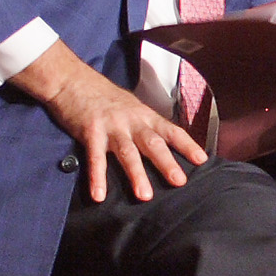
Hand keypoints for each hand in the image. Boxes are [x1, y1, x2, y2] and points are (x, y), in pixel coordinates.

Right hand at [16, 42, 204, 204]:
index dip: (187, 145)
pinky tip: (99, 195)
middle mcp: (131, 121)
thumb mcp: (130, 107)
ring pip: (127, 152)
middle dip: (167, 163)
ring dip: (137, 175)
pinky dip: (97, 178)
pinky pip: (95, 158)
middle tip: (179, 182)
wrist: (72, 79)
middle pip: (153, 143)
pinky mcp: (89, 132)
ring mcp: (111, 126)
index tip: (202, 160)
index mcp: (144, 116)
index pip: (171, 130)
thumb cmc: (102, 96)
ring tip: (145, 196)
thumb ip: (144, 125)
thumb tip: (162, 145)